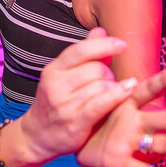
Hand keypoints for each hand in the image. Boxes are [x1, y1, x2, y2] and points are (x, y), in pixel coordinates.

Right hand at [18, 28, 139, 161]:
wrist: (37, 135)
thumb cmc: (56, 102)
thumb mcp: (63, 76)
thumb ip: (84, 54)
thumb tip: (100, 30)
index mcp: (53, 70)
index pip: (80, 50)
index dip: (104, 45)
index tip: (122, 45)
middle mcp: (56, 86)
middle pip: (95, 69)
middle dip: (108, 74)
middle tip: (107, 83)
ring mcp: (64, 105)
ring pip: (101, 86)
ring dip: (112, 88)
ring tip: (109, 94)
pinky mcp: (75, 122)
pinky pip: (101, 103)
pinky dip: (117, 95)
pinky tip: (128, 90)